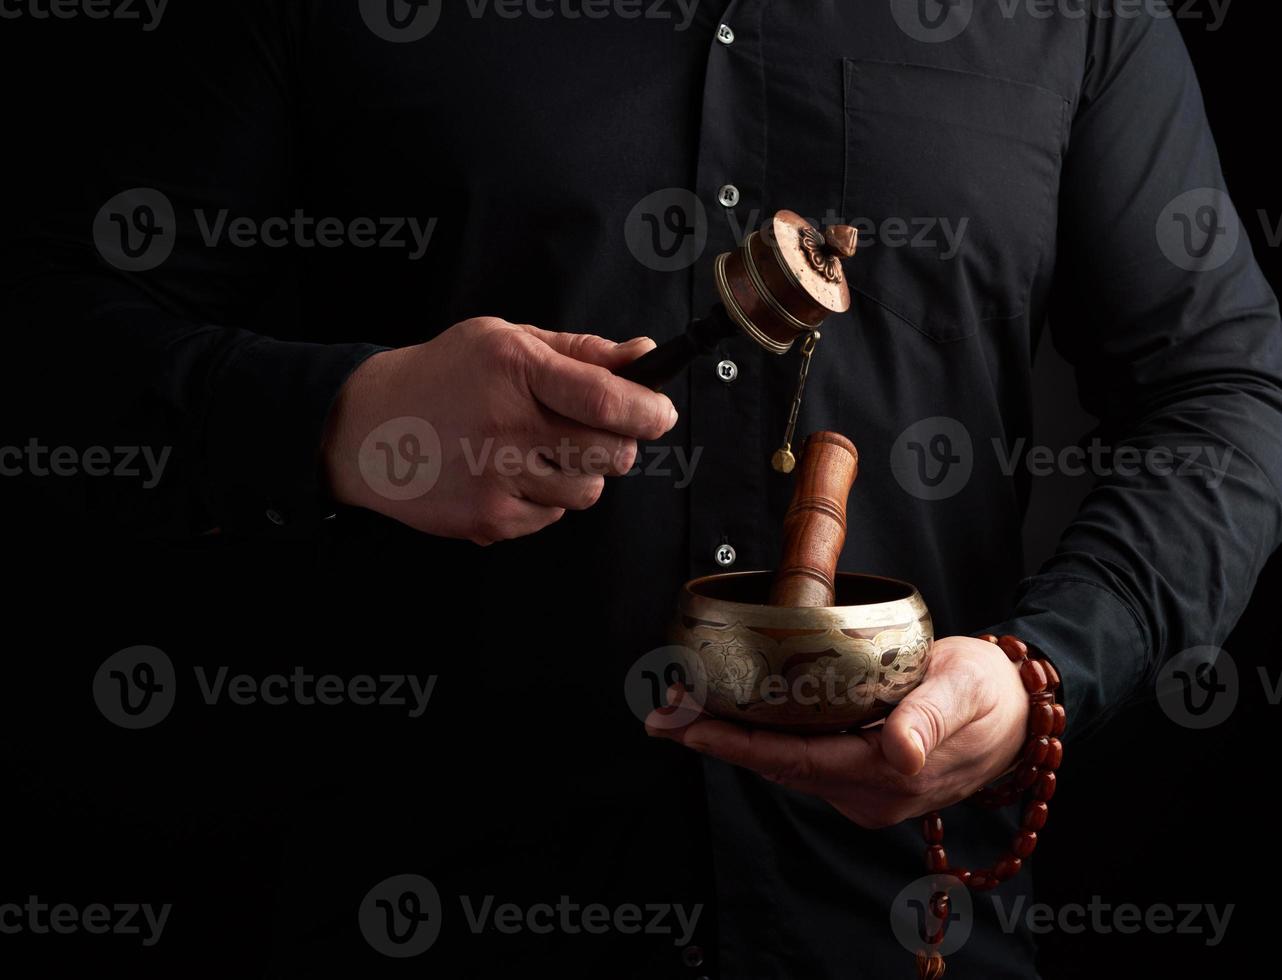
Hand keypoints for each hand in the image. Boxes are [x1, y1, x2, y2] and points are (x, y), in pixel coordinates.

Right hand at [323, 317, 676, 543]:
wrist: (367, 428)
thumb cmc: (442, 377)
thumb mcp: (506, 340)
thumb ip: (580, 351)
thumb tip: (643, 353)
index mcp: (515, 369)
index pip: (606, 398)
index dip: (648, 410)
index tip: (660, 412)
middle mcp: (507, 425)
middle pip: (612, 454)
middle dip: (617, 442)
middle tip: (588, 429)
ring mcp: (497, 478)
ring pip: (587, 491)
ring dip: (577, 472)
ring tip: (535, 450)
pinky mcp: (489, 520)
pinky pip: (553, 518)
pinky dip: (544, 499)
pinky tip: (508, 474)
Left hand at [646, 636, 1028, 827]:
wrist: (1021, 712)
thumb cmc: (990, 691)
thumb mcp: (963, 690)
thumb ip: (929, 717)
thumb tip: (901, 753)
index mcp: (886, 775)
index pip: (791, 761)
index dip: (733, 744)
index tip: (683, 725)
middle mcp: (867, 793)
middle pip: (777, 766)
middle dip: (717, 738)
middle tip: (663, 709)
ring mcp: (864, 790)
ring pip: (786, 764)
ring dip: (736, 738)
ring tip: (686, 707)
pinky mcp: (864, 776)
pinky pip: (804, 758)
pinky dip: (767, 737)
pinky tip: (739, 713)